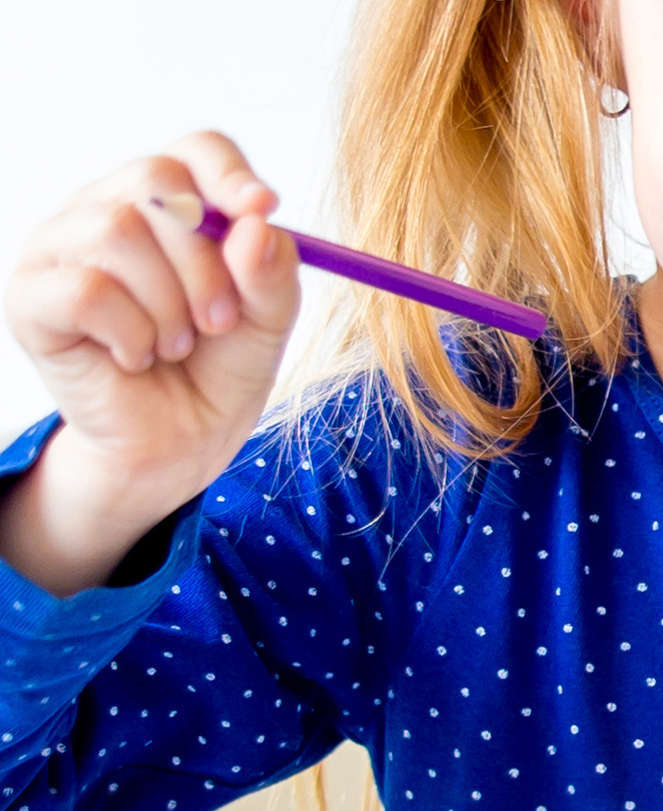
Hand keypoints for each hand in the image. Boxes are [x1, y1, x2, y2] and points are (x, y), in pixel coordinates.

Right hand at [2, 130, 301, 514]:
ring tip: (174, 346)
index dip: (228, 173)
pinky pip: (87, 288)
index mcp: (167, 208)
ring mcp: (59, 247)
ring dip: (167, 305)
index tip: (262, 209)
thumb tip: (257, 222)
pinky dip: (130, 332)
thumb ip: (271, 278)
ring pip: (117, 230)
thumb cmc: (214, 377)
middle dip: (205, 263)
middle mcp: (105, 210)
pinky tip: (134, 356)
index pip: (195, 149)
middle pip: (157, 182)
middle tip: (218, 322)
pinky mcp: (31, 296)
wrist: (176, 448)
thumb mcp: (263, 328)